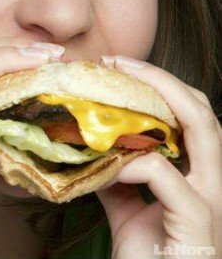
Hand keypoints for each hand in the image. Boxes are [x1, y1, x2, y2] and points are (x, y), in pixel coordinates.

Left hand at [96, 56, 220, 258]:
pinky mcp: (197, 225)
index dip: (159, 85)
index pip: (191, 115)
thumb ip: (117, 177)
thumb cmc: (147, 255)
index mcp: (198, 175)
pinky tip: (110, 164)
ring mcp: (210, 203)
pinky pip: (168, 179)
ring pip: (203, 132)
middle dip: (161, 79)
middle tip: (115, 63)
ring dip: (158, 102)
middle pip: (201, 111)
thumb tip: (93, 149)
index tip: (116, 67)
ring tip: (115, 89)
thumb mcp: (126, 208)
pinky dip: (136, 164)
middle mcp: (212, 183)